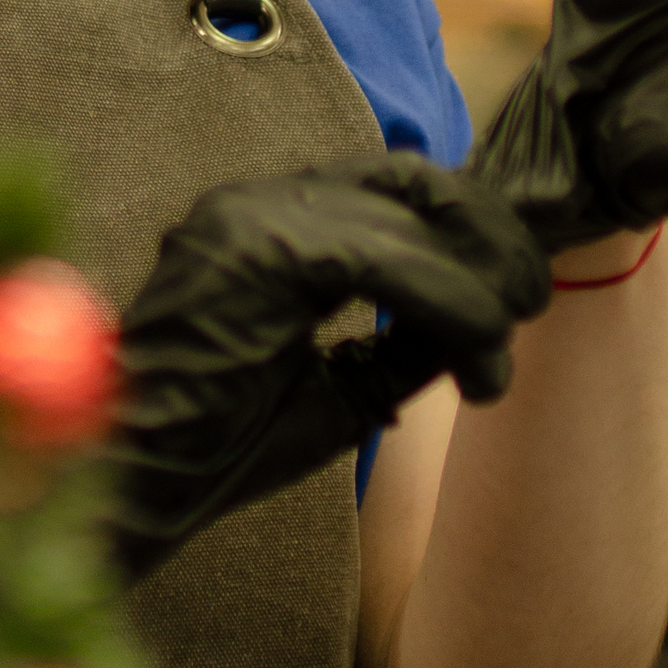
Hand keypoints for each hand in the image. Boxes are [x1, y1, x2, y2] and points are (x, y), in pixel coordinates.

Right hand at [111, 154, 551, 581]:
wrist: (139, 486)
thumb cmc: (223, 446)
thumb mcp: (343, 383)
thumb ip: (407, 340)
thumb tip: (493, 318)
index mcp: (270, 217)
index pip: (399, 185)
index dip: (471, 229)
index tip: (518, 296)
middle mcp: (258, 198)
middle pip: (416, 181)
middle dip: (489, 241)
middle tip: (529, 308)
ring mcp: (250, 214)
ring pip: (410, 221)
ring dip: (476, 286)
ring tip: (499, 354)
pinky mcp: (255, 249)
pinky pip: (387, 262)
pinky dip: (447, 307)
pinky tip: (473, 360)